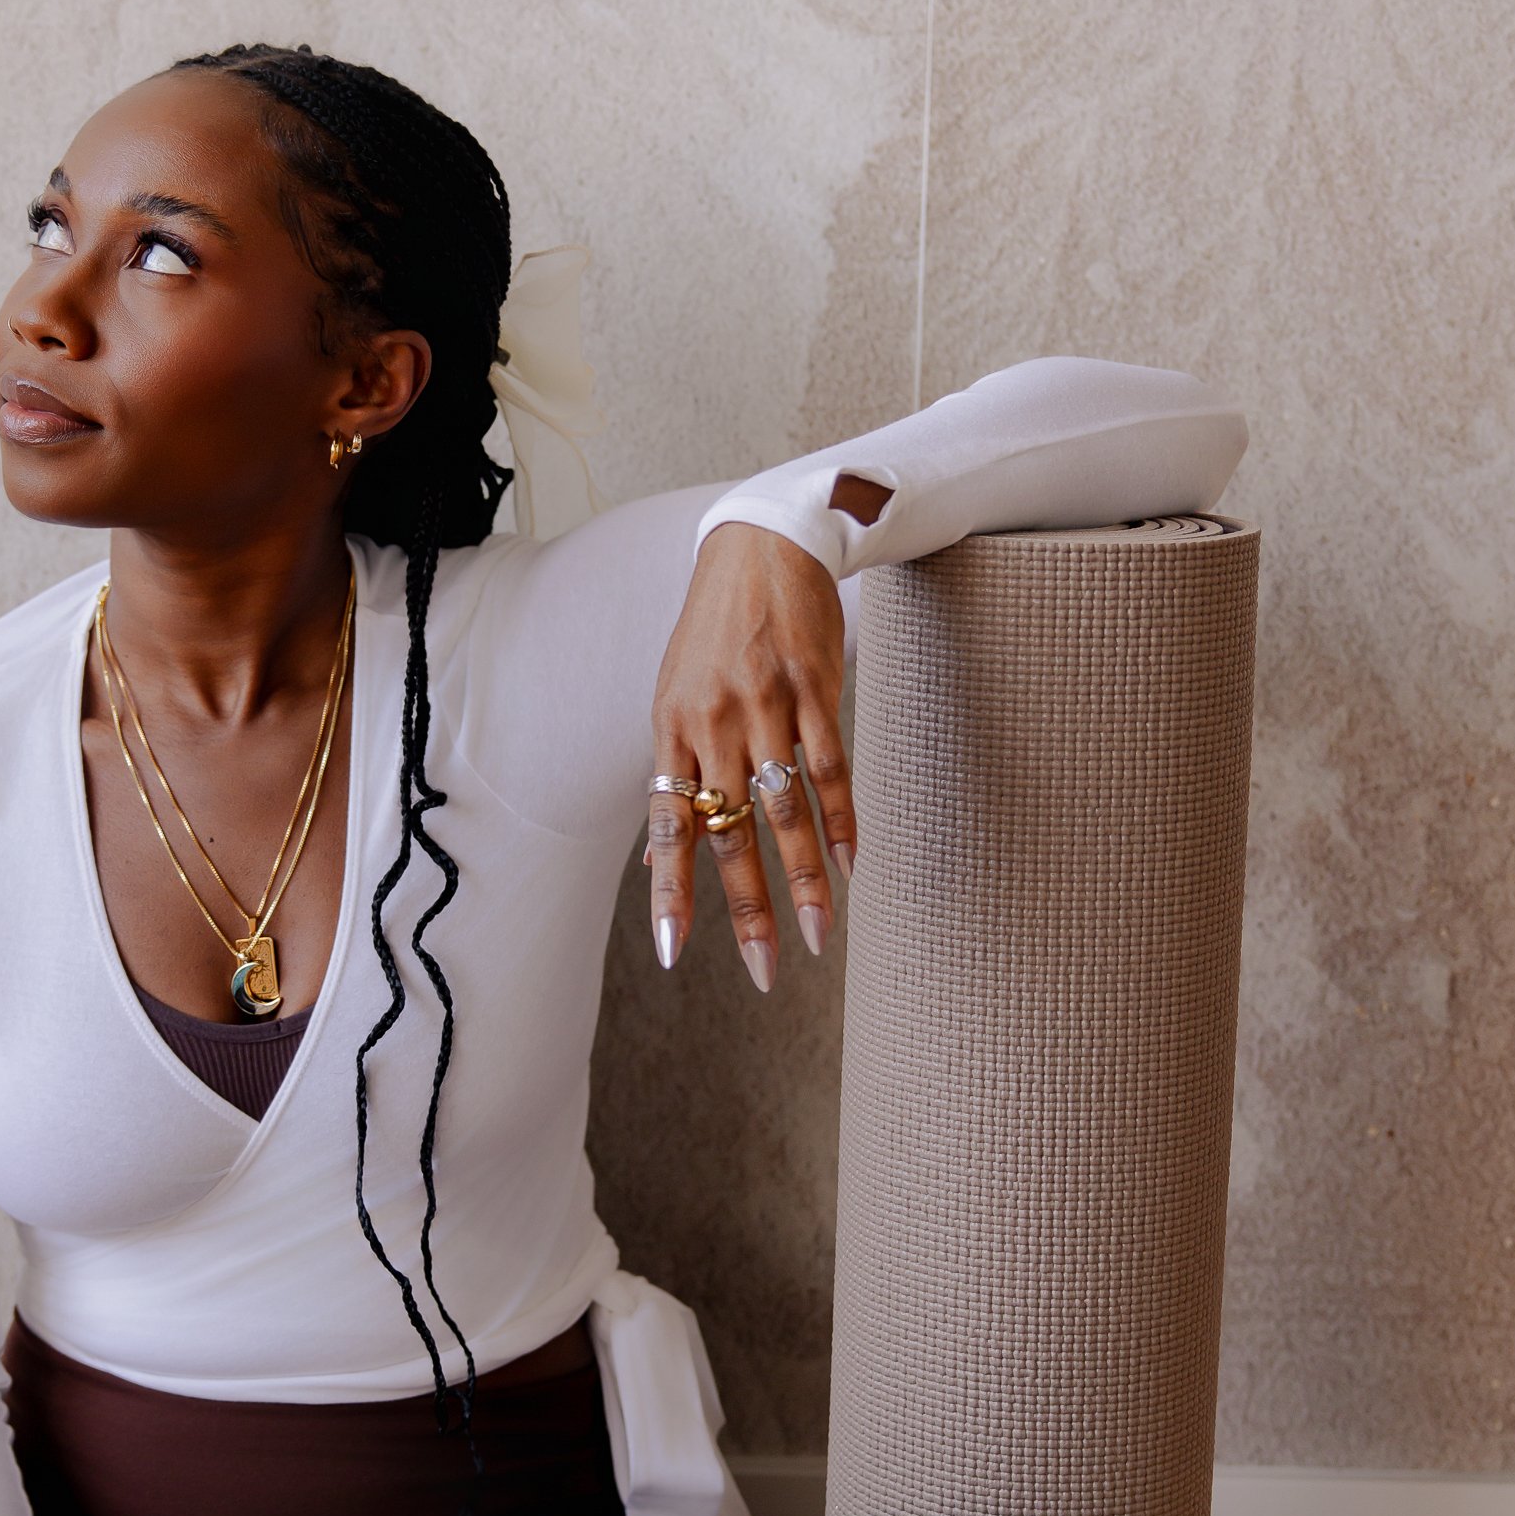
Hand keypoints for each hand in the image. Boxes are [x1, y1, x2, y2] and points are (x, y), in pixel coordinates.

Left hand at [647, 520, 855, 986]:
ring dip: (805, 881)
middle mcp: (714, 723)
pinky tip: (851, 866)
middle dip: (747, 911)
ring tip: (818, 935)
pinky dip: (842, 822)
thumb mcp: (674, 695)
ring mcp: (767, 707)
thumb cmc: (712, 630)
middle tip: (765, 970)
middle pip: (731, 834)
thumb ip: (675, 772)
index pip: (669, 828)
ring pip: (786, 812)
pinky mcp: (815, 689)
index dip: (672, 893)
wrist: (761, 545)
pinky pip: (830, 769)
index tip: (675, 953)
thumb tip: (663, 853)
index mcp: (671, 729)